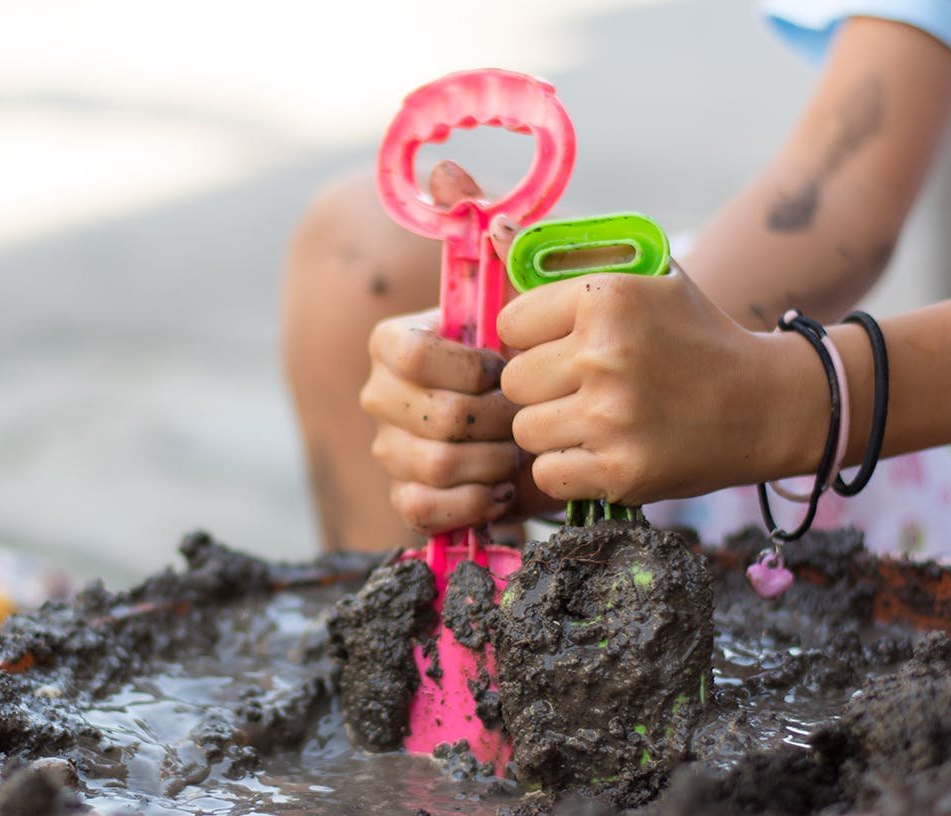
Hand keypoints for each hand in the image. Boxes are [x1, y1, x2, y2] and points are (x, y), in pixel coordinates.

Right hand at [358, 162, 553, 534]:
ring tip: (521, 451)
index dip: (464, 368)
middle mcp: (382, 396)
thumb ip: (489, 226)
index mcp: (397, 341)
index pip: (408, 354)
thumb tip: (444, 169)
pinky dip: (470, 504)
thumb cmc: (546, 347)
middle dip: (489, 421)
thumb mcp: (528, 284)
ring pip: (430, 466)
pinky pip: (421, 510)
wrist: (569, 416)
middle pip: (426, 418)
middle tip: (525, 415)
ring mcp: (391, 449)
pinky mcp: (409, 498)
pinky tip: (502, 487)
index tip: (506, 368)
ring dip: (490, 461)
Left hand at [498, 263, 805, 505]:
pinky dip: (568, 468)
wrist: (768, 404)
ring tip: (595, 420)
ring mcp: (612, 417)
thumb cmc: (694, 337)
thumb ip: (567, 255)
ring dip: (552, 430)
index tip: (563, 347)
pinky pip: (547, 474)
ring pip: (525, 430)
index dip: (532, 340)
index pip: (511, 325)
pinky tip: (601, 451)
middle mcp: (606, 354)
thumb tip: (496, 229)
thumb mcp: (644, 280)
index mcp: (607, 297)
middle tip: (581, 388)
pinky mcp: (621, 470)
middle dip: (540, 387)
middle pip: (514, 382)